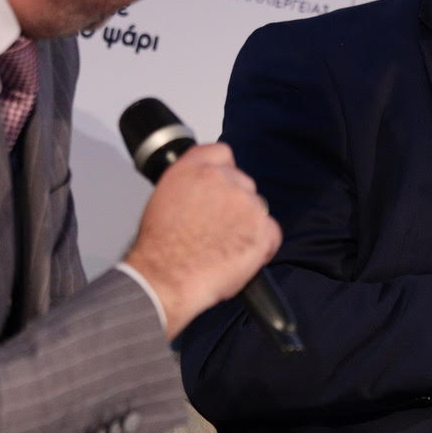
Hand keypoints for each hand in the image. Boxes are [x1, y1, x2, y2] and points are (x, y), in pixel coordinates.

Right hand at [124, 142, 281, 338]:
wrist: (166, 279)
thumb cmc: (159, 250)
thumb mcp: (163, 199)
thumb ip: (189, 185)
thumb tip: (203, 189)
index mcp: (194, 169)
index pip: (222, 154)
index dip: (224, 172)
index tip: (223, 186)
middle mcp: (221, 180)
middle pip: (242, 182)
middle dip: (235, 203)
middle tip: (219, 227)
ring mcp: (245, 203)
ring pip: (257, 207)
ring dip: (247, 224)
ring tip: (225, 246)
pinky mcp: (261, 229)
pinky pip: (272, 232)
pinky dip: (262, 245)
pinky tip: (240, 255)